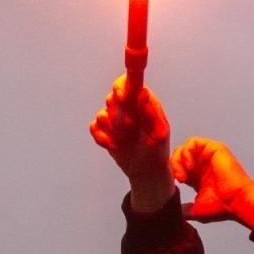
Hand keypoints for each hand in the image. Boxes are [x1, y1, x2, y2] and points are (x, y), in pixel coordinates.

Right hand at [89, 76, 174, 213]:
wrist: (147, 171)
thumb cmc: (158, 150)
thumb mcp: (159, 132)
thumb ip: (151, 111)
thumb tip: (144, 91)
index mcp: (143, 101)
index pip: (129, 81)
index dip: (121, 86)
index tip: (122, 97)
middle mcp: (127, 106)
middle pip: (111, 97)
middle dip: (118, 114)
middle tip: (130, 127)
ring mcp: (114, 118)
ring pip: (102, 113)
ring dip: (113, 129)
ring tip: (125, 139)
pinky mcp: (104, 131)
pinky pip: (94, 127)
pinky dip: (102, 138)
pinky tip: (114, 145)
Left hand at [171, 138, 253, 227]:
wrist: (237, 201)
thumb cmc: (222, 207)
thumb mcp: (197, 210)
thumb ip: (184, 209)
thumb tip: (174, 212)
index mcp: (197, 177)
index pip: (177, 168)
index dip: (171, 174)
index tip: (175, 185)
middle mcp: (202, 165)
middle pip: (178, 156)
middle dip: (173, 166)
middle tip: (180, 179)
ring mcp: (208, 156)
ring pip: (183, 148)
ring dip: (178, 160)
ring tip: (184, 173)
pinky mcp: (213, 148)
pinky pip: (192, 142)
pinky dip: (186, 152)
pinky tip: (189, 165)